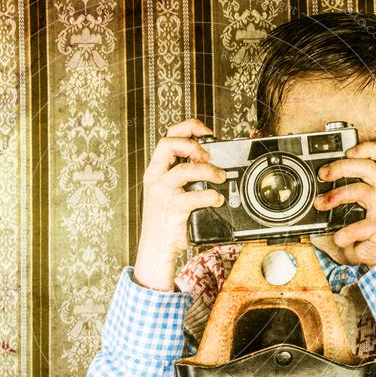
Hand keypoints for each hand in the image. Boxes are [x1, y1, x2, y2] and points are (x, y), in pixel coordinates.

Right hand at [133, 119, 225, 290]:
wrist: (156, 248)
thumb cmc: (166, 220)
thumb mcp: (167, 192)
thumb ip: (181, 175)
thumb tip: (209, 159)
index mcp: (155, 171)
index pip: (167, 138)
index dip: (187, 128)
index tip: (205, 132)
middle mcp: (156, 179)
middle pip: (168, 144)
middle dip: (192, 145)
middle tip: (208, 157)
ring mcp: (163, 194)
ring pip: (185, 170)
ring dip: (209, 171)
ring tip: (220, 177)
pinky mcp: (173, 210)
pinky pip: (196, 196)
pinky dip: (212, 196)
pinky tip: (217, 199)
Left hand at [313, 141, 375, 267]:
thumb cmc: (375, 226)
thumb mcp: (369, 201)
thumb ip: (355, 185)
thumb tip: (324, 176)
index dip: (367, 148)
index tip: (348, 151)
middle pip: (367, 167)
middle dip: (340, 167)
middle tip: (323, 174)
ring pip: (360, 190)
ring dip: (335, 196)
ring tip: (321, 203)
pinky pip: (358, 225)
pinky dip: (343, 233)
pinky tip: (339, 237)